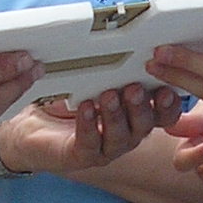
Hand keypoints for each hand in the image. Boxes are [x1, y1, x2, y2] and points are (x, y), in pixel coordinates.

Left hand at [3, 82, 180, 174]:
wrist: (34, 123)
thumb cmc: (70, 100)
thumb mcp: (97, 80)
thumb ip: (118, 71)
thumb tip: (133, 46)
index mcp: (136, 117)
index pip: (163, 116)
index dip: (169, 106)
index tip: (166, 89)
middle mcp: (126, 135)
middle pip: (144, 126)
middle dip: (141, 107)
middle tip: (134, 89)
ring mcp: (105, 149)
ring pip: (120, 137)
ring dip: (115, 115)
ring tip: (107, 96)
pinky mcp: (81, 156)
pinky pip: (89, 144)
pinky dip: (88, 125)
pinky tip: (85, 109)